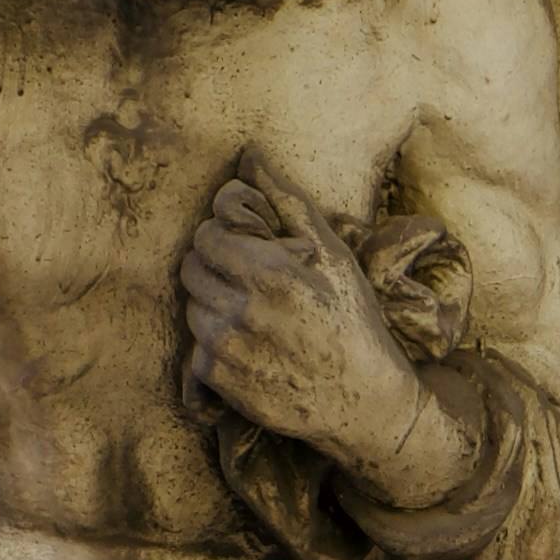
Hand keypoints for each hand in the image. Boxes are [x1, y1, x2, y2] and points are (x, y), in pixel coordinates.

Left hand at [179, 163, 450, 489]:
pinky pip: (196, 351)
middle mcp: (241, 310)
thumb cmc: (354, 324)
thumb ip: (287, 202)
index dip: (225, 237)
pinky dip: (217, 348)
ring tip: (252, 319)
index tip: (248, 250)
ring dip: (214, 307)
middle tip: (248, 282)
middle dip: (215, 268)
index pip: (206, 234)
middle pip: (191, 268)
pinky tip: (251, 351)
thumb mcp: (333, 256)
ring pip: (192, 308)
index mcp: (268, 273)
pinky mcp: (222, 382)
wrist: (367, 406)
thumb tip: (250, 154)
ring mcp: (227, 349)